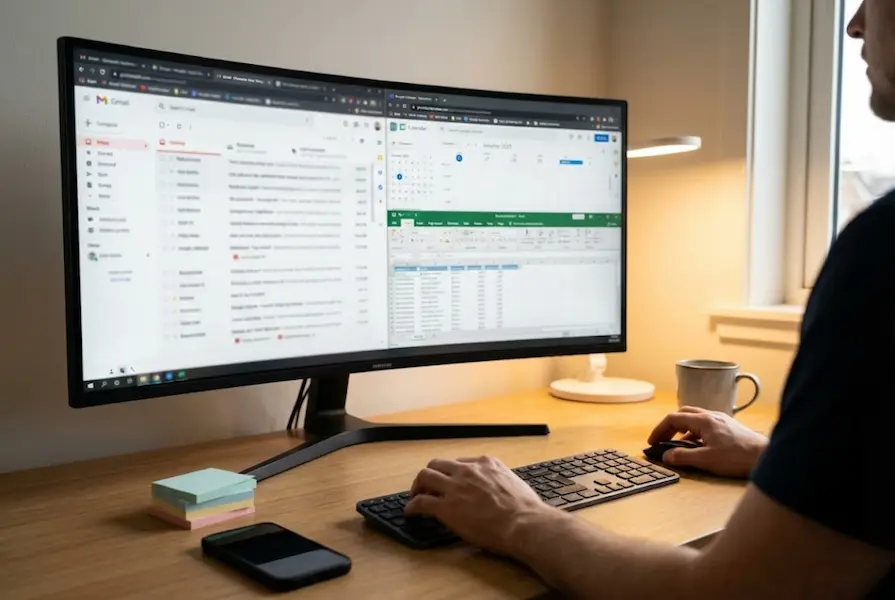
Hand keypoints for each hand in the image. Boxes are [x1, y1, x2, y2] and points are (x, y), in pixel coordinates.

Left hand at [404, 456, 547, 555]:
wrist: (523, 523)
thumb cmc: (526, 510)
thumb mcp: (513, 483)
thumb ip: (499, 482)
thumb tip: (497, 492)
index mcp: (486, 463)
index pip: (460, 462)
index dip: (452, 473)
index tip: (450, 482)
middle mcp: (468, 470)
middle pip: (438, 464)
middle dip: (431, 474)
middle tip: (427, 486)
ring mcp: (455, 488)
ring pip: (425, 476)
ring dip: (417, 486)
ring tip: (414, 495)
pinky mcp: (446, 507)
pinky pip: (421, 502)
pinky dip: (412, 506)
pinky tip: (410, 512)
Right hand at [647, 406, 768, 477]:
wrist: (765, 456)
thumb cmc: (738, 457)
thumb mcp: (706, 460)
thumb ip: (683, 457)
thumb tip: (666, 456)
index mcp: (703, 420)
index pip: (673, 418)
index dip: (659, 430)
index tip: (652, 442)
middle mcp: (711, 415)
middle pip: (683, 413)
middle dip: (669, 426)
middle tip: (662, 439)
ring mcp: (721, 419)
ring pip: (695, 418)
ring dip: (682, 428)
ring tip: (678, 443)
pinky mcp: (729, 426)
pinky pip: (705, 424)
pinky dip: (695, 431)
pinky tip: (698, 445)